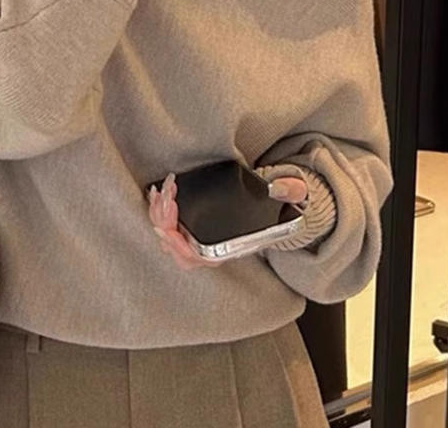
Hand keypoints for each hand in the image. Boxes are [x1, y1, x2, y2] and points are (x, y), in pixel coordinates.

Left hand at [147, 171, 307, 270]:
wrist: (273, 210)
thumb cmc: (277, 208)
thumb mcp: (288, 196)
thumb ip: (288, 192)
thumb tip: (280, 188)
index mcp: (228, 250)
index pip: (197, 258)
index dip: (179, 247)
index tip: (169, 229)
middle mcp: (210, 251)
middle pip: (176, 249)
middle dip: (165, 223)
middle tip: (166, 197)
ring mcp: (198, 240)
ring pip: (168, 238)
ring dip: (159, 215)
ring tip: (162, 191)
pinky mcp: (190, 228)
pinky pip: (167, 228)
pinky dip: (159, 211)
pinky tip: (159, 193)